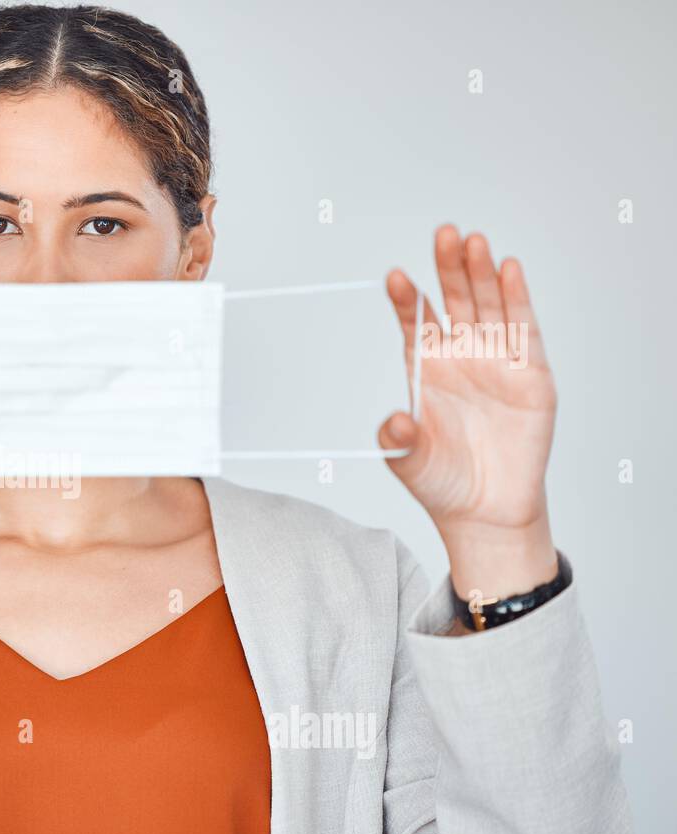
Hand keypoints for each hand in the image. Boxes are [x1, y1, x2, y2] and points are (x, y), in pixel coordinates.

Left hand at [378, 226, 558, 599]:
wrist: (486, 510)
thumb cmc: (442, 480)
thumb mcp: (409, 461)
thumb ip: (399, 440)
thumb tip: (393, 422)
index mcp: (425, 367)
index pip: (414, 322)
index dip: (405, 299)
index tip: (394, 278)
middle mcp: (460, 355)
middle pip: (454, 300)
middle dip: (448, 267)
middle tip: (443, 234)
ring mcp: (495, 360)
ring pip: (489, 305)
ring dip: (482, 273)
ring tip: (474, 242)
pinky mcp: (530, 372)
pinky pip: (523, 329)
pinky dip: (516, 298)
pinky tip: (509, 269)